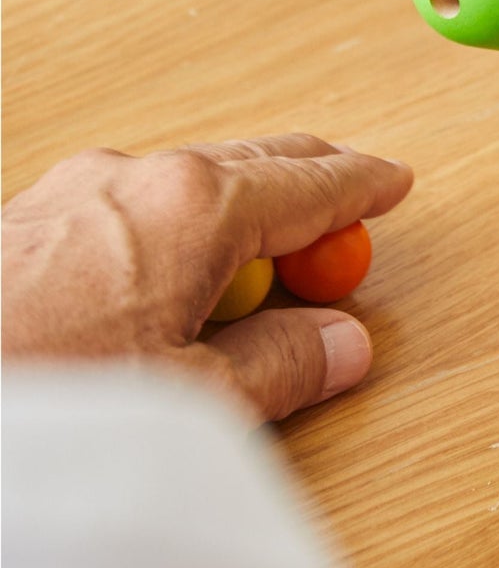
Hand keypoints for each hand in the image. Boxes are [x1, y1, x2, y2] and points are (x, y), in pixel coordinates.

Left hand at [0, 135, 413, 420]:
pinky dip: (163, 248)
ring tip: (247, 299)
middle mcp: (128, 177)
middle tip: (340, 233)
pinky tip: (160, 311)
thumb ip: (284, 365)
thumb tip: (340, 344)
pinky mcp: (19, 227)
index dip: (362, 187)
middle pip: (248, 168)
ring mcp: (66, 195)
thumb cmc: (54, 399)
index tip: (393, 185)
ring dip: (227, 231)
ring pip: (180, 194)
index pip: (310, 182)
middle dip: (301, 196)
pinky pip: (123, 217)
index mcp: (192, 204)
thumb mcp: (197, 399)